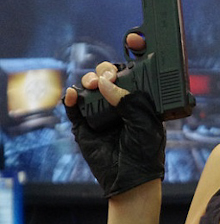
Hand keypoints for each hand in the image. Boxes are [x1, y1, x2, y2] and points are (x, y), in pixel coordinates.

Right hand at [63, 60, 164, 197]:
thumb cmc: (145, 152)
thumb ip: (128, 101)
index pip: (131, 76)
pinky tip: (73, 93)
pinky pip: (74, 109)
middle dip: (105, 71)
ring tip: (92, 85)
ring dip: (88, 81)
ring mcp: (100, 115)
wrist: (131, 180)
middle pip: (106, 78)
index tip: (132, 43)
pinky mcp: (84, 127)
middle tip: (108, 76)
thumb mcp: (144, 123)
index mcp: (138, 102)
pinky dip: (71, 98)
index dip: (128, 61)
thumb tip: (104, 82)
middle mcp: (118, 105)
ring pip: (89, 90)